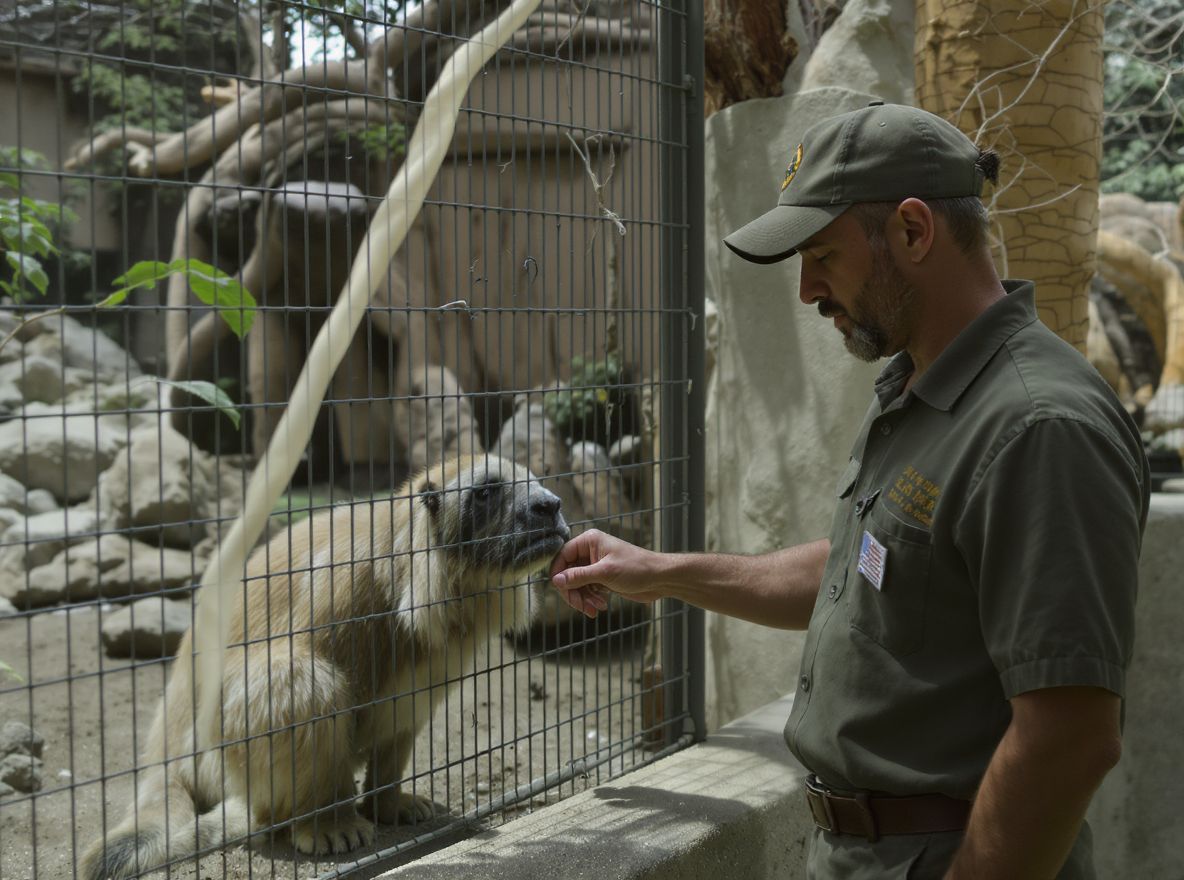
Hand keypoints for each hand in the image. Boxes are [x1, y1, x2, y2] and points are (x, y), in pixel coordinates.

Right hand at [549, 529, 664, 618]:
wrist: (660, 579)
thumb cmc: (637, 568)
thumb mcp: (605, 573)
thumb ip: (579, 576)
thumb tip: (556, 580)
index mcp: (589, 541)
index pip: (562, 556)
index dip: (559, 574)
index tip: (561, 590)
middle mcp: (590, 551)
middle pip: (567, 573)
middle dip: (573, 592)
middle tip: (580, 607)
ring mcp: (596, 565)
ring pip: (577, 584)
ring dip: (583, 599)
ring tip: (594, 609)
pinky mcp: (602, 578)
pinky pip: (587, 590)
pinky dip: (591, 600)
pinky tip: (601, 606)